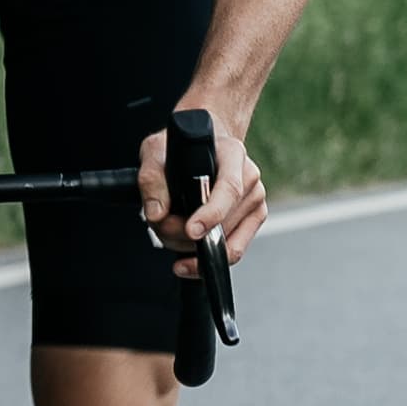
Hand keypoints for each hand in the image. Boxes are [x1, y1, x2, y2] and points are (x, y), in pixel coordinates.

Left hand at [137, 106, 265, 277]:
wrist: (200, 146)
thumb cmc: (179, 148)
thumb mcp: (155, 151)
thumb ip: (151, 180)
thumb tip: (158, 214)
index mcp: (232, 154)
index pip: (229, 188)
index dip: (211, 213)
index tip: (191, 230)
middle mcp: (249, 175)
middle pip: (222, 222)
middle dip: (183, 235)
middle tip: (159, 227)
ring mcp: (255, 198)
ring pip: (226, 241)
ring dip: (190, 247)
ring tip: (169, 231)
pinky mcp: (255, 217)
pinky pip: (234, 250)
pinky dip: (207, 259)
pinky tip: (188, 257)